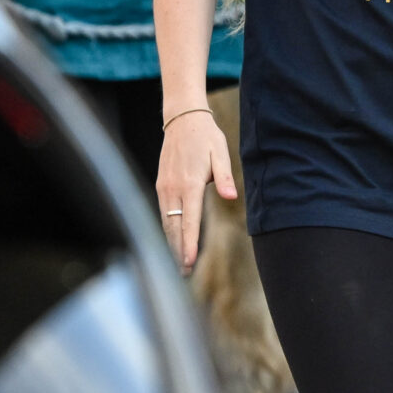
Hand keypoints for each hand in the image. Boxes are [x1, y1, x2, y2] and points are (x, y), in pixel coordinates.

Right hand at [156, 106, 237, 273]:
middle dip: (179, 251)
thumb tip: (231, 196)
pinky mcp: (161, 185)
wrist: (182, 120)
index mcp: (189, 183)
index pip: (189, 220)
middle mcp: (173, 188)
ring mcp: (164, 188)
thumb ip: (223, 176)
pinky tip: (173, 240)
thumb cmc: (205, 137)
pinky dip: (167, 229)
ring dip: (172, 243)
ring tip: (179, 263)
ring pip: (166, 222)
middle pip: (174, 227)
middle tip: (184, 273)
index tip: (190, 261)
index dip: (190, 242)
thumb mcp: (220, 152)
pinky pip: (163, 213)